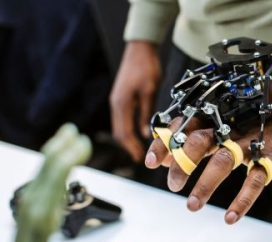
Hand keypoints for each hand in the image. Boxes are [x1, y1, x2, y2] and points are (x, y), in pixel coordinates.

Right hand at [110, 41, 160, 161]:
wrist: (140, 49)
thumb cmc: (146, 67)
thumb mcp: (150, 91)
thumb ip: (147, 113)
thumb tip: (145, 133)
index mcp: (122, 103)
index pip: (124, 132)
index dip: (132, 147)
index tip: (140, 157)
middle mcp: (116, 104)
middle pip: (118, 132)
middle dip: (128, 146)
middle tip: (140, 157)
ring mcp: (116, 100)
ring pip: (118, 126)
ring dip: (127, 139)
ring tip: (138, 149)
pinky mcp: (120, 98)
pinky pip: (121, 119)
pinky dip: (127, 129)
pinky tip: (136, 133)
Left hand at [145, 109, 271, 223]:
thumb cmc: (256, 124)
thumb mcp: (222, 131)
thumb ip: (194, 143)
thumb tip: (165, 160)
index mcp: (216, 119)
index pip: (184, 127)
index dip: (166, 143)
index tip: (151, 162)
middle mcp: (230, 127)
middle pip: (200, 140)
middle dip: (183, 164)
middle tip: (173, 185)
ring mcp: (250, 141)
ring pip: (224, 159)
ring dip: (206, 184)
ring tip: (193, 205)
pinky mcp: (270, 155)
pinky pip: (255, 179)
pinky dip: (242, 200)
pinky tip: (230, 217)